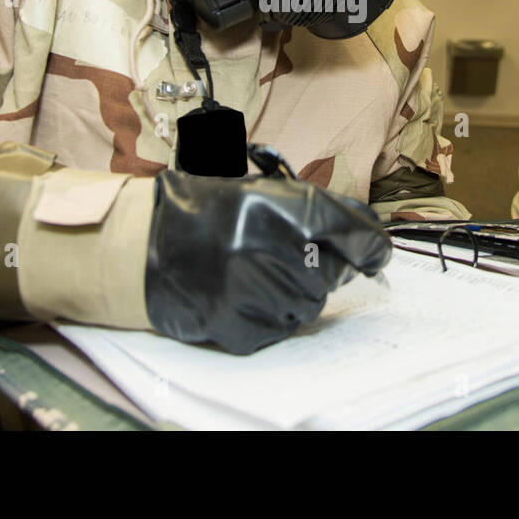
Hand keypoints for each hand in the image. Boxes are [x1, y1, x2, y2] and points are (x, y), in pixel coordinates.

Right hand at [144, 169, 390, 353]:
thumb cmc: (203, 211)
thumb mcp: (258, 190)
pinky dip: (269, 315)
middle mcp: (269, 247)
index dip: (372, 245)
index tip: (376, 254)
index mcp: (277, 205)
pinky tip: (241, 294)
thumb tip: (369, 232)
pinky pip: (280, 329)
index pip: (353, 232)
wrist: (141, 245)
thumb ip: (313, 209)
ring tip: (256, 273)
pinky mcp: (238, 326)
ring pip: (309, 304)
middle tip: (288, 256)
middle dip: (322, 266)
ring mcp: (253, 290)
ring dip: (294, 291)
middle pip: (333, 273)